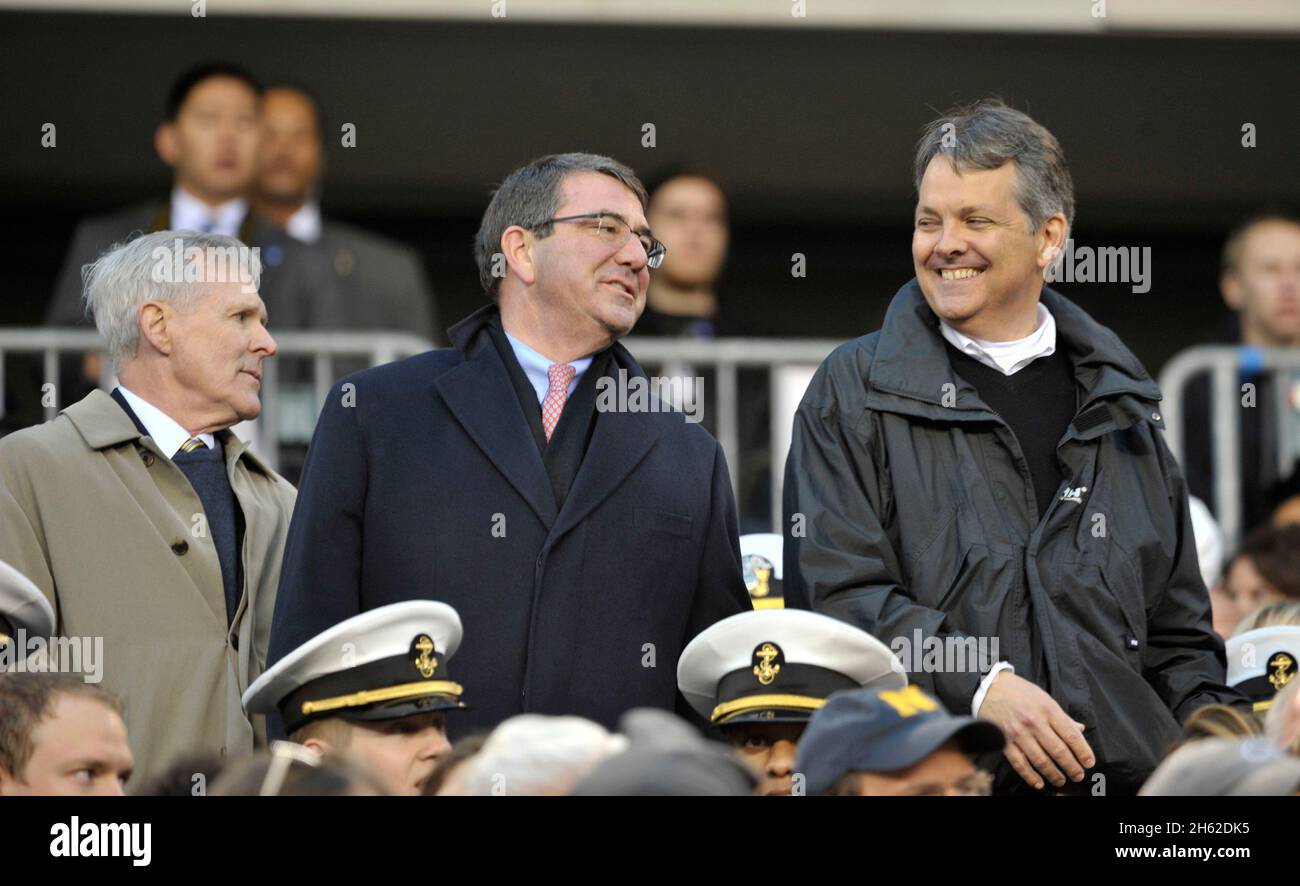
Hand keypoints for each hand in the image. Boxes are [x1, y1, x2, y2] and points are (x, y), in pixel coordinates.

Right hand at [978, 671, 1094, 789]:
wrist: (989, 687)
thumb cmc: (1019, 691)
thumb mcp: (1044, 697)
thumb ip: (1062, 716)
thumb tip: (1080, 730)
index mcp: (1047, 709)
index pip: (1071, 735)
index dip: (1083, 752)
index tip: (1089, 762)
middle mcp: (1034, 722)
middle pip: (1059, 751)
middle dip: (1072, 767)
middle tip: (1078, 775)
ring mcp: (1018, 733)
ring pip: (1041, 761)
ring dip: (1054, 774)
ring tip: (1061, 780)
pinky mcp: (1004, 741)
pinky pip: (1020, 763)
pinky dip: (1031, 776)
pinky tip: (1039, 783)